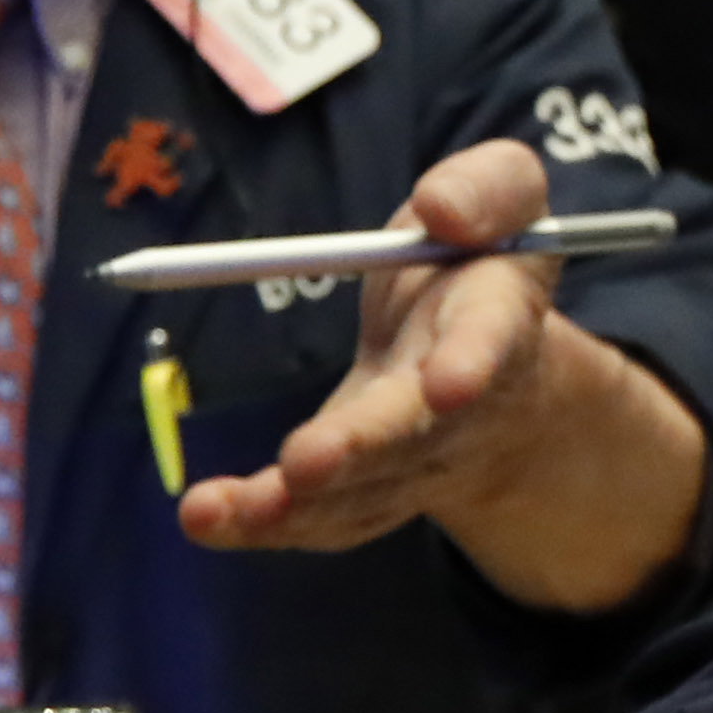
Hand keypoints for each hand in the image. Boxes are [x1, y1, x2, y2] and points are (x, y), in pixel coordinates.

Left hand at [177, 138, 709, 611]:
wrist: (491, 360)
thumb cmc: (481, 260)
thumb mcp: (506, 194)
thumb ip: (487, 188)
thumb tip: (439, 208)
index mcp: (497, 322)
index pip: (490, 342)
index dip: (471, 363)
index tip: (447, 385)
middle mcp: (462, 408)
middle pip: (414, 437)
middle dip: (362, 449)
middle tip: (307, 464)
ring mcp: (413, 461)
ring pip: (361, 495)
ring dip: (292, 507)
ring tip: (215, 509)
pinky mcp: (364, 489)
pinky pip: (320, 517)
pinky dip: (261, 524)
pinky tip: (205, 518)